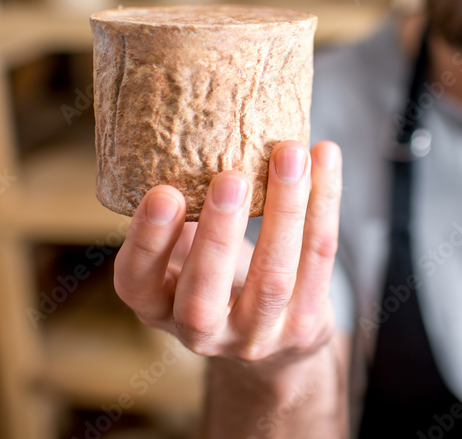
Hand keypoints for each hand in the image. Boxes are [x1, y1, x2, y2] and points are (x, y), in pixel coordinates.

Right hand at [113, 140, 342, 371]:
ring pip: (273, 279)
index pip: (136, 282)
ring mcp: (256, 334)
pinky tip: (324, 158)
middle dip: (218, 237)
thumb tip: (190, 127)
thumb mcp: (185, 249)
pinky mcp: (304, 323)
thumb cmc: (217, 272)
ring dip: (285, 213)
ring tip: (290, 156)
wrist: (273, 334)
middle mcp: (201, 332)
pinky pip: (318, 258)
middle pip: (203, 298)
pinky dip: (324, 203)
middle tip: (231, 179)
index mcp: (157, 305)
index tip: (163, 192)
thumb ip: (183, 209)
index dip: (147, 241)